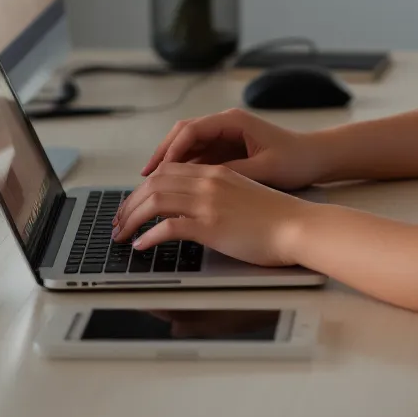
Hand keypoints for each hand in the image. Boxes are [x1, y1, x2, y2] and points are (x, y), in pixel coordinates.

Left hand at [112, 162, 311, 267]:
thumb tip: (197, 211)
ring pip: (154, 201)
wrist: (299, 226)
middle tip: (118, 221)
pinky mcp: (211, 225)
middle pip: (155, 183)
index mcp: (218, 172)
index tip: (134, 203)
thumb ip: (220, 196)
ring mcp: (209, 202)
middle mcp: (209, 181)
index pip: (169, 170)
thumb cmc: (278, 217)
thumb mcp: (245, 195)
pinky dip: (149, 236)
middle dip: (129, 202)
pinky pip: (168, 227)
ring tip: (121, 235)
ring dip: (131, 218)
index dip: (144, 186)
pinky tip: (142, 245)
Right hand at [140, 108, 322, 189]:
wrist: (318, 158)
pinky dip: (185, 169)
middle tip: (143, 177)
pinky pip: (200, 156)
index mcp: (233, 122)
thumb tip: (199, 182)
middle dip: (162, 155)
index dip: (170, 151)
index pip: (190, 131)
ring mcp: (227, 136)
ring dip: (171, 163)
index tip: (156, 171)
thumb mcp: (263, 169)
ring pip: (189, 146)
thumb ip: (230, 172)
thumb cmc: (296, 160)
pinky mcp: (230, 149)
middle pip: (183, 135)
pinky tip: (175, 187)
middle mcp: (227, 124)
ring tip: (152, 185)